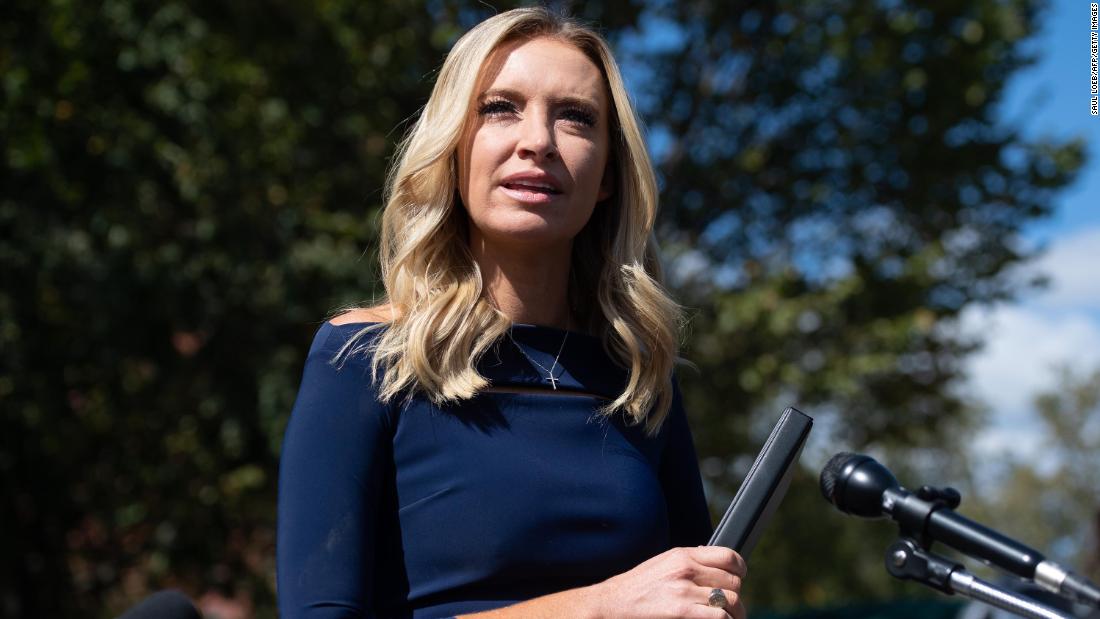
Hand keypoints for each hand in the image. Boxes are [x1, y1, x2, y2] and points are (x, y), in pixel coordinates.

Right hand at [589, 546, 746, 618]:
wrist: (612, 603)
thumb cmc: (637, 587)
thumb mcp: (663, 564)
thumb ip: (688, 562)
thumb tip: (714, 564)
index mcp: (683, 555)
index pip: (728, 556)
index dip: (740, 569)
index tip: (739, 578)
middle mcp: (686, 569)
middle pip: (733, 581)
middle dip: (735, 595)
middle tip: (731, 606)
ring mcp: (685, 591)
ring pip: (731, 601)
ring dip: (735, 613)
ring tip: (730, 618)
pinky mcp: (683, 611)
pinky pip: (720, 617)